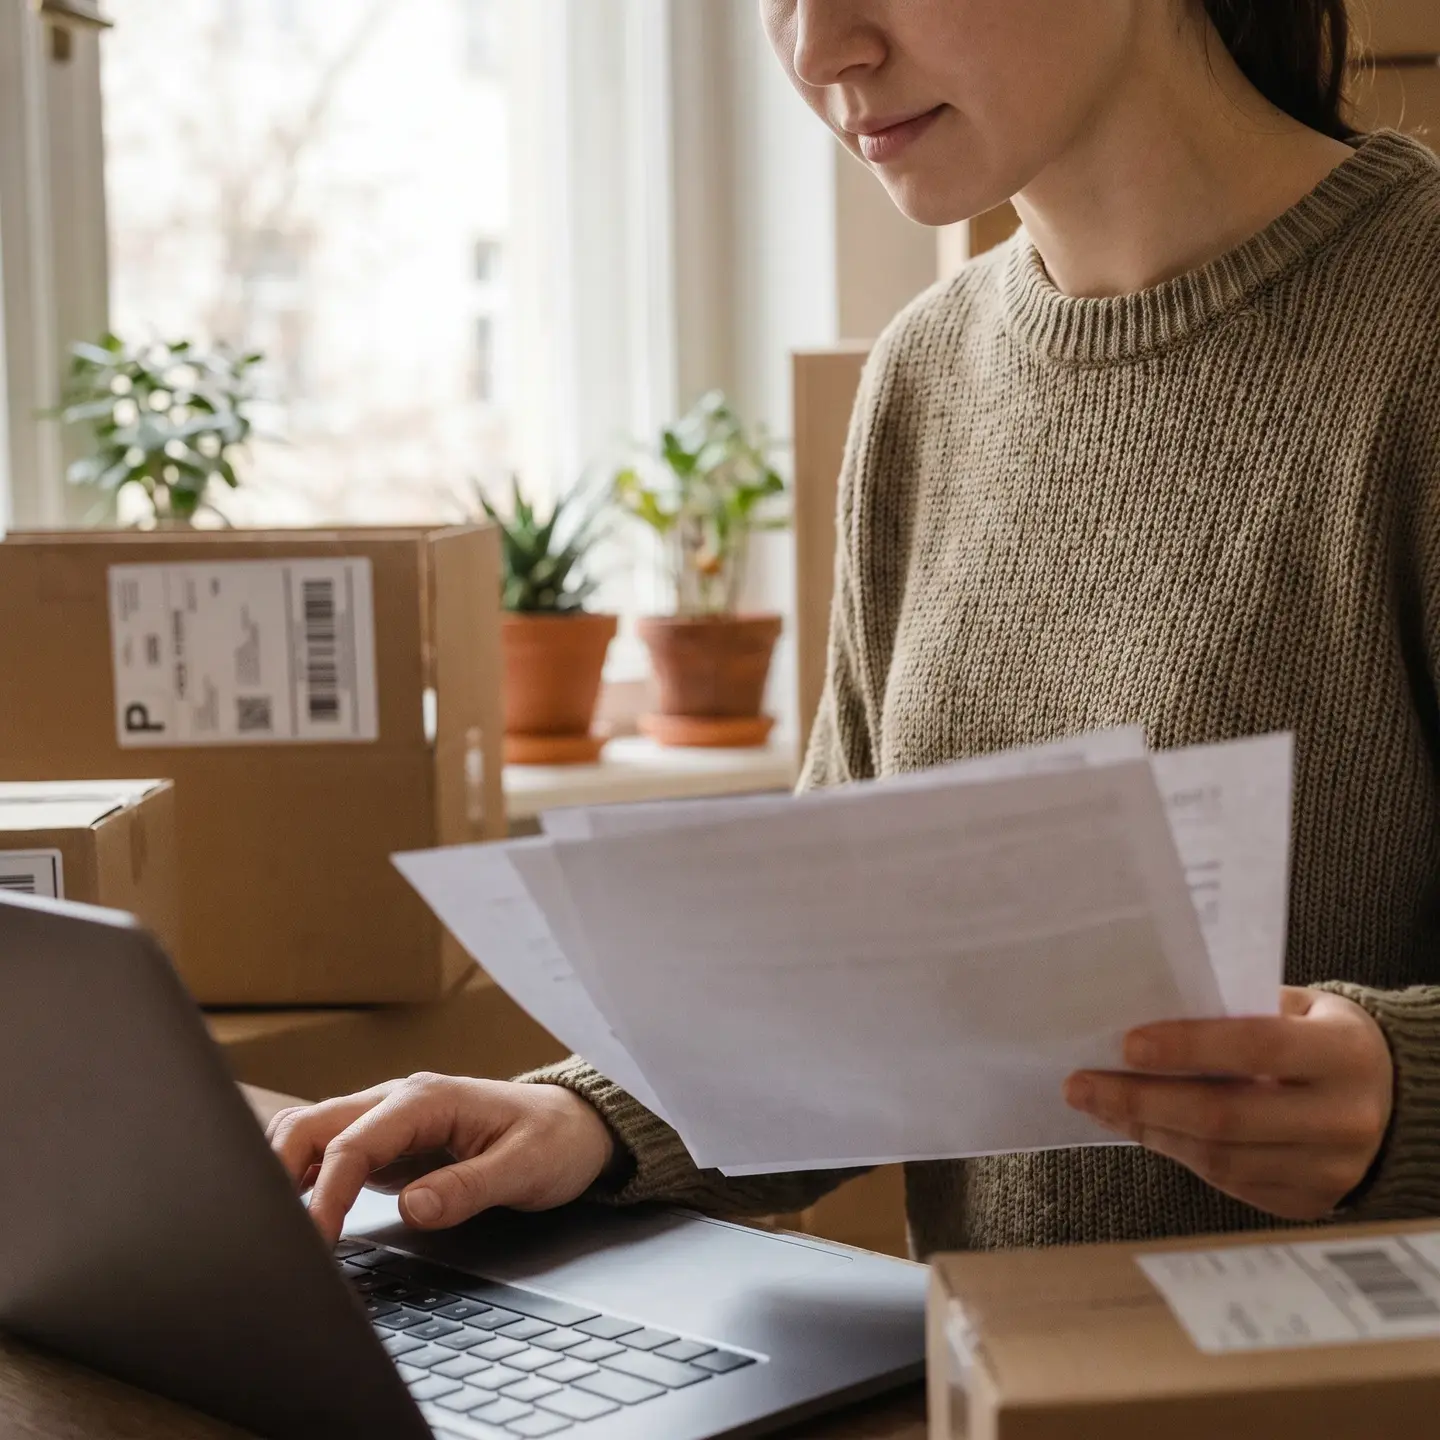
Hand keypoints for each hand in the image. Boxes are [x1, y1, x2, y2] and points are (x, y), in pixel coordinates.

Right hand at [266, 1074, 617, 1244]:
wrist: (573, 1125)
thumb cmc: (553, 1141)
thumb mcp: (525, 1168)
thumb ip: (469, 1187)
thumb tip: (413, 1208)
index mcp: (426, 1099)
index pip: (352, 1144)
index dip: (325, 1195)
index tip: (315, 1243)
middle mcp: (397, 1100)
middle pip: (311, 1125)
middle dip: (278, 1173)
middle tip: (273, 1234)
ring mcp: (387, 1120)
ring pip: (310, 1132)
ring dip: (283, 1171)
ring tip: (274, 1226)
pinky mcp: (386, 1143)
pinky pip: (329, 1151)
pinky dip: (301, 1177)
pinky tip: (296, 1213)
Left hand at [1064, 987, 1393, 1220]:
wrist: (1394, 1101)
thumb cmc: (1322, 1039)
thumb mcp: (1299, 1008)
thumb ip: (1238, 1011)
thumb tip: (1145, 1015)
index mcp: (1343, 1053)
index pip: (1257, 1048)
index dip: (1189, 1047)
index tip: (1126, 1044)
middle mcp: (1343, 1118)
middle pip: (1225, 1117)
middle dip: (1140, 1100)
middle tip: (1081, 1084)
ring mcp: (1330, 1170)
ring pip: (1218, 1159)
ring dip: (1147, 1131)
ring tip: (1098, 1104)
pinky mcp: (1308, 1203)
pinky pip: (1228, 1183)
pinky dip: (1176, 1153)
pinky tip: (1140, 1128)